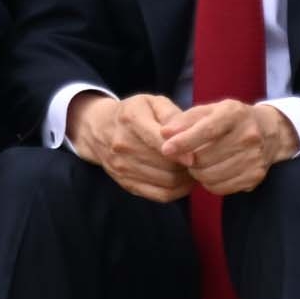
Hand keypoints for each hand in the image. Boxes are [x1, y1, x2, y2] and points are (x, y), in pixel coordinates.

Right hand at [67, 89, 192, 200]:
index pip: (158, 140)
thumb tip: (189, 134)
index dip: (180, 151)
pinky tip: (184, 182)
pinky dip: (178, 191)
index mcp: (130, 119)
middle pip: (166, 164)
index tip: (195, 157)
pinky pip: (160, 195)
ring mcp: (122, 166)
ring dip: (186, 179)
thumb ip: (172, 115)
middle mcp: (122, 144)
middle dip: (188, 166)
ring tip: (193, 170)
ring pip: (166, 181)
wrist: (99, 129)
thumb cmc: (134, 114)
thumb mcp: (152, 103)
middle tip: (201, 162)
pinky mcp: (126, 183)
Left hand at [160, 97, 297, 194]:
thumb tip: (164, 133)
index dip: (184, 142)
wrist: (268, 132)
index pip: (206, 130)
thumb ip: (184, 120)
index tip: (166, 149)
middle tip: (184, 157)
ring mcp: (254, 158)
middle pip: (205, 157)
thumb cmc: (228, 119)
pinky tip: (210, 172)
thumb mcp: (208, 110)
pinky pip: (222, 188)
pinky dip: (209, 183)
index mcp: (234, 114)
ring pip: (211, 175)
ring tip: (197, 164)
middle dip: (187, 160)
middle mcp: (248, 135)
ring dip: (197, 173)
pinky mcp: (256, 176)